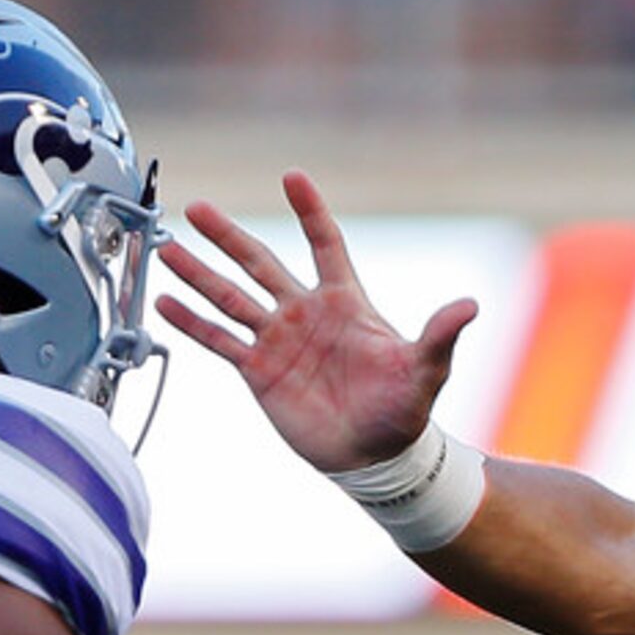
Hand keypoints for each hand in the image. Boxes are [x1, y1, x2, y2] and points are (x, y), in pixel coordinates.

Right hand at [154, 170, 478, 473]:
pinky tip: (164, 304)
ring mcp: (278, 340)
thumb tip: (470, 307)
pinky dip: (193, 324)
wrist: (376, 457)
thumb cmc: (403, 411)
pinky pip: (220, 341)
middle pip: (260, 262)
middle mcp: (305, 313)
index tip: (292, 177)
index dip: (310, 212)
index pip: (324, 243)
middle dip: (229, 237)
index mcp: (344, 302)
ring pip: (231, 297)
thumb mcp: (425, 370)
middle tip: (198, 210)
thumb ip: (440, 336)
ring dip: (199, 275)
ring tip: (169, 250)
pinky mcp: (260, 371)